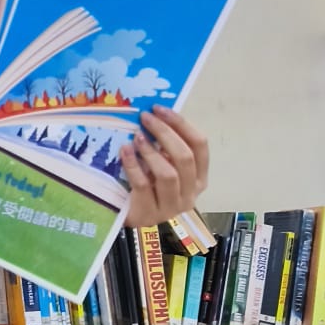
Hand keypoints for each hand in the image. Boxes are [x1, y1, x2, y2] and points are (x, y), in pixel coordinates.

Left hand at [121, 107, 209, 226]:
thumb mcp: (162, 165)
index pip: (200, 146)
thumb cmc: (148, 185)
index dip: (182, 125)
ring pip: (168, 174)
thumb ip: (166, 148)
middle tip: (145, 118)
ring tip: (137, 136)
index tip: (160, 109)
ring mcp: (171, 206)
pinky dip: (134, 165)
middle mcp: (190, 193)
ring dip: (151, 151)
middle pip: (185, 158)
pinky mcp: (150, 213)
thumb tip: (155, 115)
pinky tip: (125, 151)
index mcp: (199, 178)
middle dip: (165, 133)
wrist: (129, 216)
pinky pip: (144, 185)